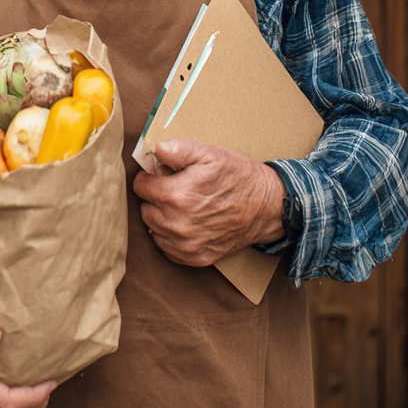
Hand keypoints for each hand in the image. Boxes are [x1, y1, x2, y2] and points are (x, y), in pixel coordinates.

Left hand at [133, 138, 286, 266]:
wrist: (266, 206)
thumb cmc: (238, 176)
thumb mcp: (210, 153)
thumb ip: (179, 149)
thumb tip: (156, 149)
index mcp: (177, 195)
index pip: (141, 186)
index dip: (150, 177)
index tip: (162, 174)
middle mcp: (178, 224)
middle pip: (145, 208)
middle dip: (155, 197)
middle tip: (174, 188)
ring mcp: (187, 244)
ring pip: (154, 229)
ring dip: (161, 216)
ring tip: (181, 205)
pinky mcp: (195, 258)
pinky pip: (167, 248)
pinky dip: (171, 236)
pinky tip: (186, 222)